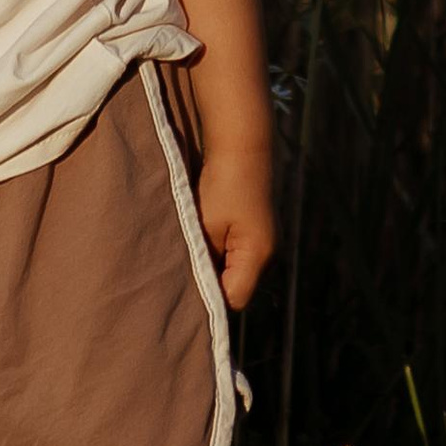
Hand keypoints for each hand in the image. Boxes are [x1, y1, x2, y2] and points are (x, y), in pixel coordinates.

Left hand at [194, 141, 276, 310]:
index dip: (209, 302)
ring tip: (187, 259)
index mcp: (257, 255)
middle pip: (237, 288)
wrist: (242, 143)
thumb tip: (197, 286)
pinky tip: (201, 243)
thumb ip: (204, 260)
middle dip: (210, 286)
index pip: (234, 299)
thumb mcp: (207, 225)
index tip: (181, 298)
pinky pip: (237, 255)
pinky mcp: (256, 230)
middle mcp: (266, 253)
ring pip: (236, 271)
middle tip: (178, 282)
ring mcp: (263, 241)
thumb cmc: (223, 183)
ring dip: (214, 267)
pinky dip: (220, 254)